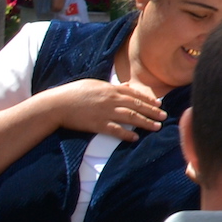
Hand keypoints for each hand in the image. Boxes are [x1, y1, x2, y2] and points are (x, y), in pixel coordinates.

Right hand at [48, 77, 166, 141]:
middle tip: (164, 116)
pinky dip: (127, 134)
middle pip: (137, 106)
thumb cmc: (74, 92)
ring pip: (131, 118)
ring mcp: (106, 112)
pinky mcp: (98, 124)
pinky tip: (135, 137)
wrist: (57, 104)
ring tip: (156, 127)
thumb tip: (126, 86)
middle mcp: (112, 100)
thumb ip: (112, 86)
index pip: (135, 94)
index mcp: (111, 89)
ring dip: (146, 122)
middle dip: (153, 111)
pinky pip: (116, 130)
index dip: (149, 99)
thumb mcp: (95, 84)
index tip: (159, 104)